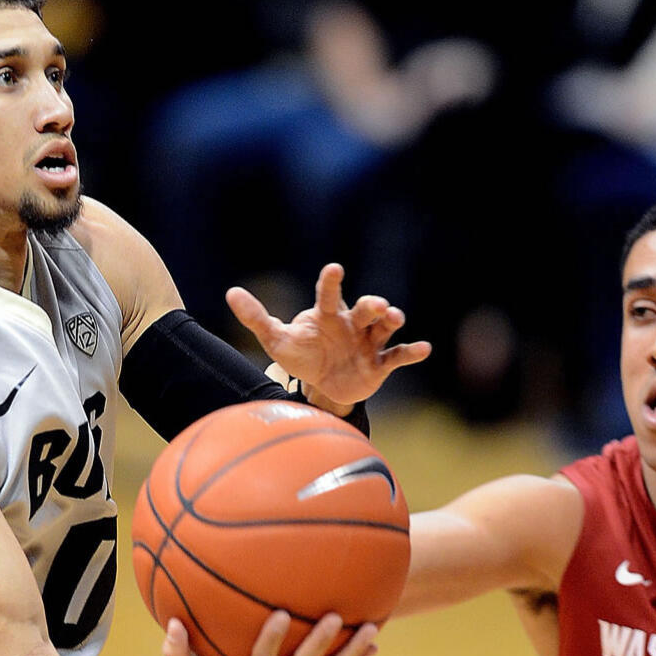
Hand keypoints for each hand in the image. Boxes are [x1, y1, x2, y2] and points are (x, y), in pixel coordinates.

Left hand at [226, 263, 429, 406]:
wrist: (322, 387)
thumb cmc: (300, 356)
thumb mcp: (276, 340)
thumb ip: (257, 318)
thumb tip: (231, 293)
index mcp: (328, 315)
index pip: (329, 294)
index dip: (332, 282)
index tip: (334, 269)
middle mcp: (352, 324)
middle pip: (364, 309)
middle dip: (371, 304)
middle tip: (374, 304)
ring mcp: (369, 342)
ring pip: (384, 327)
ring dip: (392, 320)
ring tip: (395, 317)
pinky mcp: (381, 364)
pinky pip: (398, 355)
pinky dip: (412, 352)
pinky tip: (424, 349)